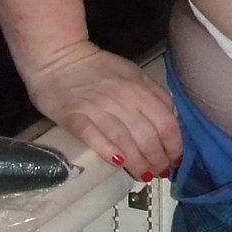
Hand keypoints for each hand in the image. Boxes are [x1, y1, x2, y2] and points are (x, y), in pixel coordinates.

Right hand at [23, 41, 181, 181]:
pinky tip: (117, 162)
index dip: (173, 145)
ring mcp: (96, 107)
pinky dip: (107, 150)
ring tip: (143, 175)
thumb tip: (171, 118)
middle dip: (157, 159)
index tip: (175, 160)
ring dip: (137, 162)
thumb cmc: (98, 68)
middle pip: (147, 136)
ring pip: (124, 140)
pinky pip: (92, 135)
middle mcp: (121, 98)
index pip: (165, 123)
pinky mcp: (73, 116)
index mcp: (139, 88)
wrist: (57, 56)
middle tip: (159, 173)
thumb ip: (154, 93)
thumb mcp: (134, 74)